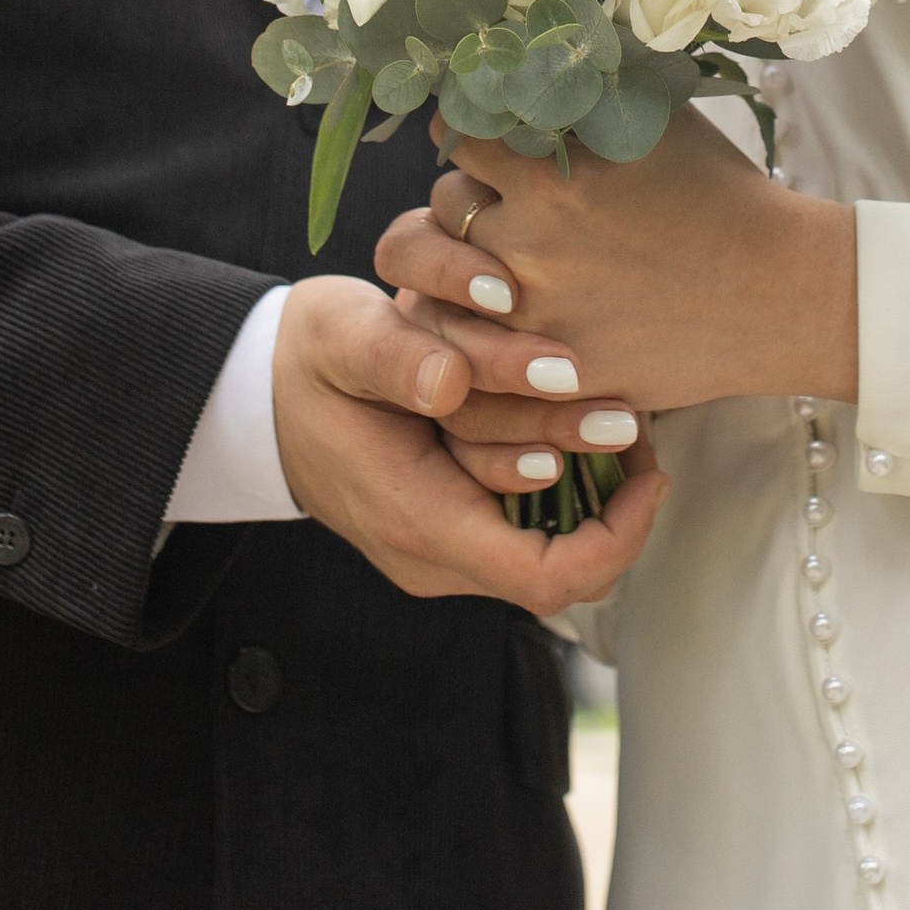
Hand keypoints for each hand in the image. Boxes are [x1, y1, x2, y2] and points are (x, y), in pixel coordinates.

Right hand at [267, 270, 662, 611]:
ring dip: (593, 487)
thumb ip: (393, 355)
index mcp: (417, 521)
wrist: (261, 398)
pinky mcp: (451, 531)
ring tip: (614, 413)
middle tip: (638, 419)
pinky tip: (572, 423)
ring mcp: (443, 553)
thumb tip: (449, 382)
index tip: (648, 464)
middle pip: (563, 564)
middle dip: (615, 498)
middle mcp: (436, 557)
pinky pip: (529, 530)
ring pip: (551, 548)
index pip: (548, 575)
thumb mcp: (339, 334)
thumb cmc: (309, 361)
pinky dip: (563, 483)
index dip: (619, 533)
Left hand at [376, 107, 857, 411]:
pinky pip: (482, 344)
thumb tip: (530, 51)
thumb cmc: (723, 195)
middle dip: (470, 197)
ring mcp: (536, 313)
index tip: (484, 138)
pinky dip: (490, 325)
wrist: (779, 294)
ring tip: (504, 256)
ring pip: (450, 281)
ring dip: (469, 264)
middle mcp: (530, 240)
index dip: (470, 132)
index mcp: (550, 171)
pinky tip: (517, 308)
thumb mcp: (656, 120)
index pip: (457, 134)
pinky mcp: (551, 371)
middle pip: (445, 205)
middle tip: (500, 199)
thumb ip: (585, 91)